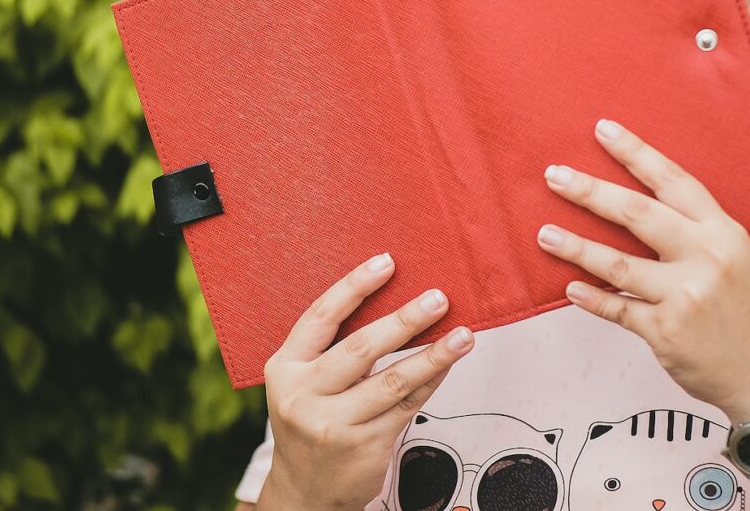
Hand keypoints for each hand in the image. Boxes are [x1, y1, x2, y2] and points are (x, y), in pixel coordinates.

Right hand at [259, 253, 473, 510]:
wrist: (303, 493)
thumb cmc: (310, 421)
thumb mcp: (302, 382)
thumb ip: (331, 348)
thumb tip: (392, 299)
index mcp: (285, 368)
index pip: (321, 317)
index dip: (355, 286)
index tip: (387, 262)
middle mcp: (304, 395)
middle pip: (361, 348)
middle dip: (405, 320)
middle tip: (437, 298)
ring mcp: (334, 424)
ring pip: (393, 380)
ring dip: (434, 353)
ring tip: (463, 334)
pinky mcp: (364, 445)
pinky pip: (408, 405)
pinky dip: (432, 380)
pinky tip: (448, 363)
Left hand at [535, 118, 749, 424]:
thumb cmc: (749, 312)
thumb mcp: (738, 258)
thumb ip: (696, 231)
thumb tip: (638, 205)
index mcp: (723, 232)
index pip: (673, 182)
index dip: (636, 153)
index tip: (602, 130)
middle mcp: (706, 258)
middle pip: (637, 214)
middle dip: (590, 192)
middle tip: (555, 176)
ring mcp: (685, 296)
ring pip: (617, 264)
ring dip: (575, 247)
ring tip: (545, 234)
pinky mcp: (666, 332)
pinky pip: (617, 309)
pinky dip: (591, 298)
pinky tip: (570, 287)